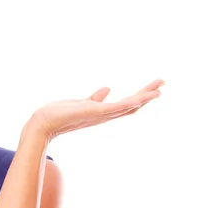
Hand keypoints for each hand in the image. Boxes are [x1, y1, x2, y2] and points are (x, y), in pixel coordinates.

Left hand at [30, 79, 164, 140]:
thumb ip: (95, 98)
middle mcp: (104, 116)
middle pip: (131, 107)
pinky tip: (139, 98)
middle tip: (162, 84)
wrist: (44, 123)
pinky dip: (129, 103)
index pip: (126, 105)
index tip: (154, 88)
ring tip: (159, 89)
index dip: (141, 97)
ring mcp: (100, 115)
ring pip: (127, 107)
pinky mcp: (94, 112)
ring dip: (143, 98)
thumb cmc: (59, 115)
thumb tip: (107, 89)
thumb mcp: (82, 103)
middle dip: (147, 96)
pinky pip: (115, 108)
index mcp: (102, 113)